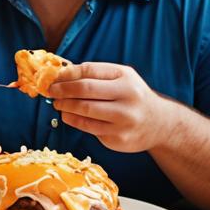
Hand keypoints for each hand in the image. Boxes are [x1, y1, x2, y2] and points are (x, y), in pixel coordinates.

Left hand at [47, 63, 176, 152]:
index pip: (89, 71)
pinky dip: (73, 120)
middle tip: (50, 91)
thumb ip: (94, 74)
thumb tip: (60, 75)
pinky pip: (88, 128)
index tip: (53, 77)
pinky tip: (67, 115)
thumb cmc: (132, 96)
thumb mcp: (120, 78)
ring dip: (64, 106)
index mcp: (126, 77)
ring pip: (84, 110)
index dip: (67, 74)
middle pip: (85, 90)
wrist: (159, 124)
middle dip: (62, 90)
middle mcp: (128, 97)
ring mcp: (124, 119)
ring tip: (57, 103)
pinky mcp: (118, 138)